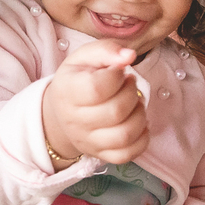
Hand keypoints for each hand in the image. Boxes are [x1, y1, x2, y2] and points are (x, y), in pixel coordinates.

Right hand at [42, 40, 148, 165]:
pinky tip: (138, 122)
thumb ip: (107, 50)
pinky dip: (141, 138)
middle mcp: (74, 121)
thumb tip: (129, 56)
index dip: (117, 76)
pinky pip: (127, 154)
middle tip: (129, 84)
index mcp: (67, 91)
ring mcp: (87, 141)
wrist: (63, 111)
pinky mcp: (101, 155)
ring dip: (139, 115)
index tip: (119, 71)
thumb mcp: (86, 57)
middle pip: (115, 112)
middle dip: (132, 93)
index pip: (97, 88)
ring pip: (124, 135)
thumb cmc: (79, 79)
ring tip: (135, 103)